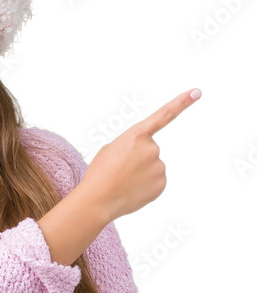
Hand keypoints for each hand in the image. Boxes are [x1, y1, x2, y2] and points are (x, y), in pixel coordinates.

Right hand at [80, 87, 202, 222]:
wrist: (97, 200)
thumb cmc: (100, 174)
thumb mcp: (111, 149)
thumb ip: (131, 146)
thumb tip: (145, 159)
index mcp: (137, 135)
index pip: (164, 115)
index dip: (182, 103)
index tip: (196, 92)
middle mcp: (152, 148)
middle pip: (149, 150)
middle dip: (138, 159)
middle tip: (120, 170)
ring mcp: (159, 166)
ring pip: (153, 167)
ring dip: (141, 173)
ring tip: (124, 181)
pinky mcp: (162, 183)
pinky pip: (155, 181)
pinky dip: (146, 186)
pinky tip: (132, 190)